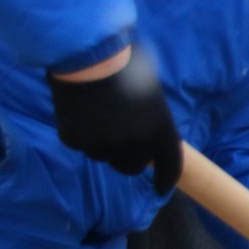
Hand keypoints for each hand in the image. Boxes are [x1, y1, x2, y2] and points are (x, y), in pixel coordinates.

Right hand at [48, 44, 181, 194]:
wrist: (90, 58)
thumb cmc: (127, 67)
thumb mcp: (152, 93)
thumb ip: (152, 119)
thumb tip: (147, 136)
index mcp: (162, 130)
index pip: (170, 165)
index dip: (165, 179)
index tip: (161, 190)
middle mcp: (136, 144)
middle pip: (130, 167)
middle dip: (125, 158)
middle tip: (117, 137)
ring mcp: (104, 144)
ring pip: (102, 156)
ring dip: (100, 143)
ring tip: (97, 113)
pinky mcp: (77, 141)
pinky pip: (79, 144)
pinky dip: (79, 132)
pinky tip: (79, 110)